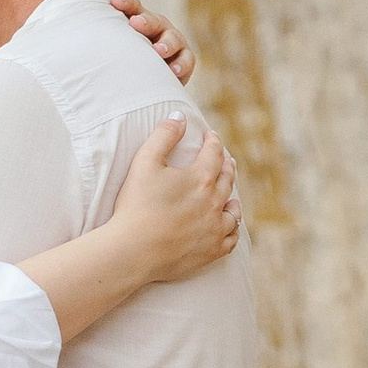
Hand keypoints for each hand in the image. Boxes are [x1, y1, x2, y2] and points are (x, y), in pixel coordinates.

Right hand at [107, 114, 238, 283]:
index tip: (211, 136)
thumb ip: (164, 135)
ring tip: (230, 195)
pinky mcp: (212, 251)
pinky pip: (231, 238)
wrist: (134, 250)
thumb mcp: (145, 162)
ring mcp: (216, 228)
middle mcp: (214, 202)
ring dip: (232, 198)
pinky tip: (228, 225)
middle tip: (225, 159)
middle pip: (227, 179)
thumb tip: (180, 116)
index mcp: (201, 178)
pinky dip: (232, 228)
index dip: (213, 141)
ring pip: (233, 210)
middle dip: (226, 165)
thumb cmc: (136, 205)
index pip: (214, 153)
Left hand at [108, 0, 194, 85]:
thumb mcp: (119, 34)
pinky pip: (186, 60)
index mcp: (140, 18)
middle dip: (145, 21)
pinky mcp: (185, 59)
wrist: (149, 72)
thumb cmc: (129, 49)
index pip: (134, 6)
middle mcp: (159, 26)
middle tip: (135, 23)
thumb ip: (110, 15)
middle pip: (154, 21)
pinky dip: (181, 65)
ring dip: (166, 44)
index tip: (115, 1)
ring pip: (173, 39)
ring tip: (158, 51)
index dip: (126, 3)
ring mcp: (174, 41)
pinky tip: (174, 71)